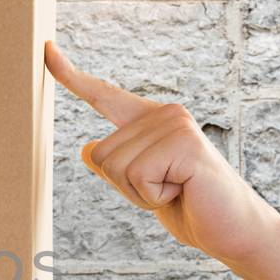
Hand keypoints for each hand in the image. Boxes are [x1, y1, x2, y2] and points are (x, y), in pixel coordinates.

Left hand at [45, 42, 279, 279]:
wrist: (232, 231)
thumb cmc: (189, 207)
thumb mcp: (140, 185)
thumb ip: (115, 165)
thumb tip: (86, 147)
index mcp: (151, 119)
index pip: (103, 95)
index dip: (70, 76)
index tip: (46, 49)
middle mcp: (164, 113)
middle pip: (100, 153)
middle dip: (125, 187)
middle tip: (167, 190)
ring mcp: (176, 125)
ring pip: (115, 166)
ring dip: (140, 193)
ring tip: (176, 190)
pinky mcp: (184, 144)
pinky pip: (137, 176)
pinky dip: (153, 197)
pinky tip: (183, 191)